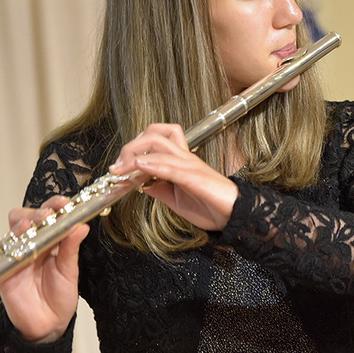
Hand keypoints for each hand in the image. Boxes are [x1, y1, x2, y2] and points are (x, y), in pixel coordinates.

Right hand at [0, 195, 88, 343]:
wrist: (49, 324)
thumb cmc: (60, 296)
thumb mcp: (69, 272)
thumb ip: (71, 249)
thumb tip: (82, 227)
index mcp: (51, 241)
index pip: (49, 215)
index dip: (55, 206)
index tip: (65, 204)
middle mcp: (32, 244)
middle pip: (26, 217)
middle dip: (36, 212)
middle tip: (47, 215)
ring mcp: (16, 257)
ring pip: (11, 232)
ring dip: (19, 226)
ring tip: (27, 226)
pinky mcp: (3, 273)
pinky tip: (1, 243)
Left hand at [112, 123, 238, 230]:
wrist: (237, 216)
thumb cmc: (212, 207)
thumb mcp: (176, 201)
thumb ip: (159, 190)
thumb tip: (141, 185)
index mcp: (180, 162)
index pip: (154, 141)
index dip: (131, 150)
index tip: (117, 170)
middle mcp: (184, 158)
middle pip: (153, 135)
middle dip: (129, 148)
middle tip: (117, 168)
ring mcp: (190, 165)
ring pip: (159, 145)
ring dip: (134, 154)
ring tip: (121, 169)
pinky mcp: (196, 177)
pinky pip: (172, 167)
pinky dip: (153, 165)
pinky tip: (140, 168)